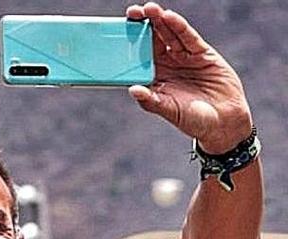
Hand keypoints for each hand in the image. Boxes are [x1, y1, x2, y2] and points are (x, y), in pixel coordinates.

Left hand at [126, 2, 252, 153]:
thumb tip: (133, 90)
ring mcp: (184, 57)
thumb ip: (151, 101)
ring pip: (169, 34)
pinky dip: (179, 27)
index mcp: (154, 77)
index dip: (129, 43)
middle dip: (143, 25)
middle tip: (133, 12)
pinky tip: (169, 17)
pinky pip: (189, 38)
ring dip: (159, 21)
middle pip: (152, 40)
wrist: (223, 123)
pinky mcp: (202, 54)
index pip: (138, 55)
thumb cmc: (193, 120)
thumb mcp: (169, 111)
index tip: (117, 31)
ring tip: (149, 9)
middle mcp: (167, 64)